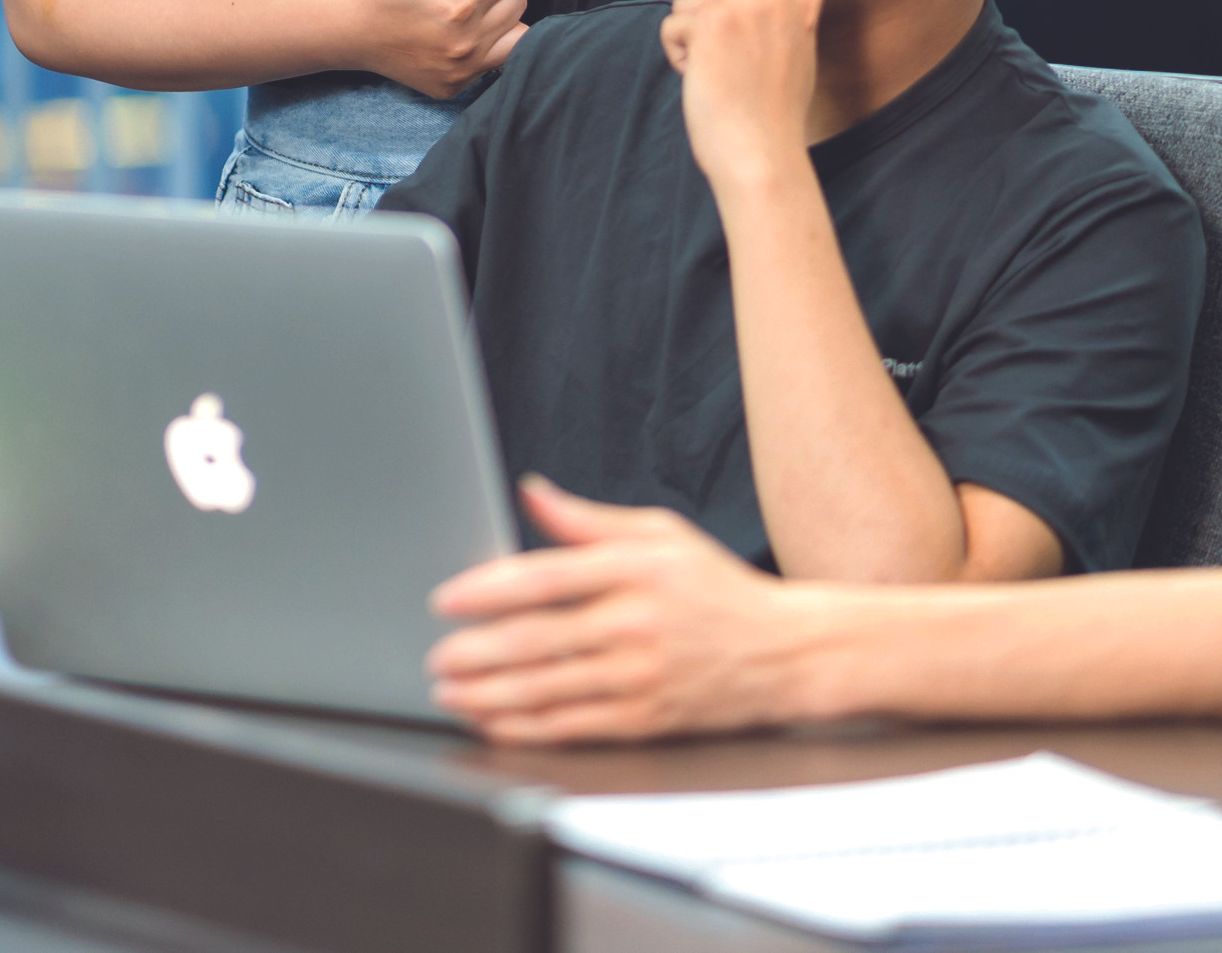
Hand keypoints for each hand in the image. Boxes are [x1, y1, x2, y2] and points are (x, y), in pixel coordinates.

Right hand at [330, 0, 530, 98]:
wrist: (345, 28)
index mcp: (459, 5)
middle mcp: (465, 44)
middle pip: (518, 11)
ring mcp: (460, 71)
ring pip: (516, 42)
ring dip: (500, 27)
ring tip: (466, 17)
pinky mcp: (453, 88)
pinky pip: (491, 66)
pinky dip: (483, 52)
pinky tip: (453, 40)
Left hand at [428, 478, 821, 741]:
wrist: (785, 651)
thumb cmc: (716, 588)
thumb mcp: (661, 533)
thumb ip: (588, 520)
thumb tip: (532, 493)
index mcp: (635, 568)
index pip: (544, 577)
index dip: (486, 589)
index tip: (446, 599)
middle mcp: (635, 623)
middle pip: (537, 639)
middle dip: (475, 651)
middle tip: (436, 656)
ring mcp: (640, 675)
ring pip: (546, 689)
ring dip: (487, 694)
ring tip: (449, 691)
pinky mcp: (645, 718)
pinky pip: (572, 727)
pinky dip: (525, 728)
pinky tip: (494, 722)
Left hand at [659, 0, 894, 187]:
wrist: (760, 152)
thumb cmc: (766, 113)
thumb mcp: (786, 53)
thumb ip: (769, 16)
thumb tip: (734, 4)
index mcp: (802, 2)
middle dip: (709, 4)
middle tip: (731, 55)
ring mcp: (746, 4)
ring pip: (690, 1)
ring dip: (691, 38)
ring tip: (721, 73)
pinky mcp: (713, 19)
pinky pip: (673, 23)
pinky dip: (678, 53)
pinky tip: (706, 78)